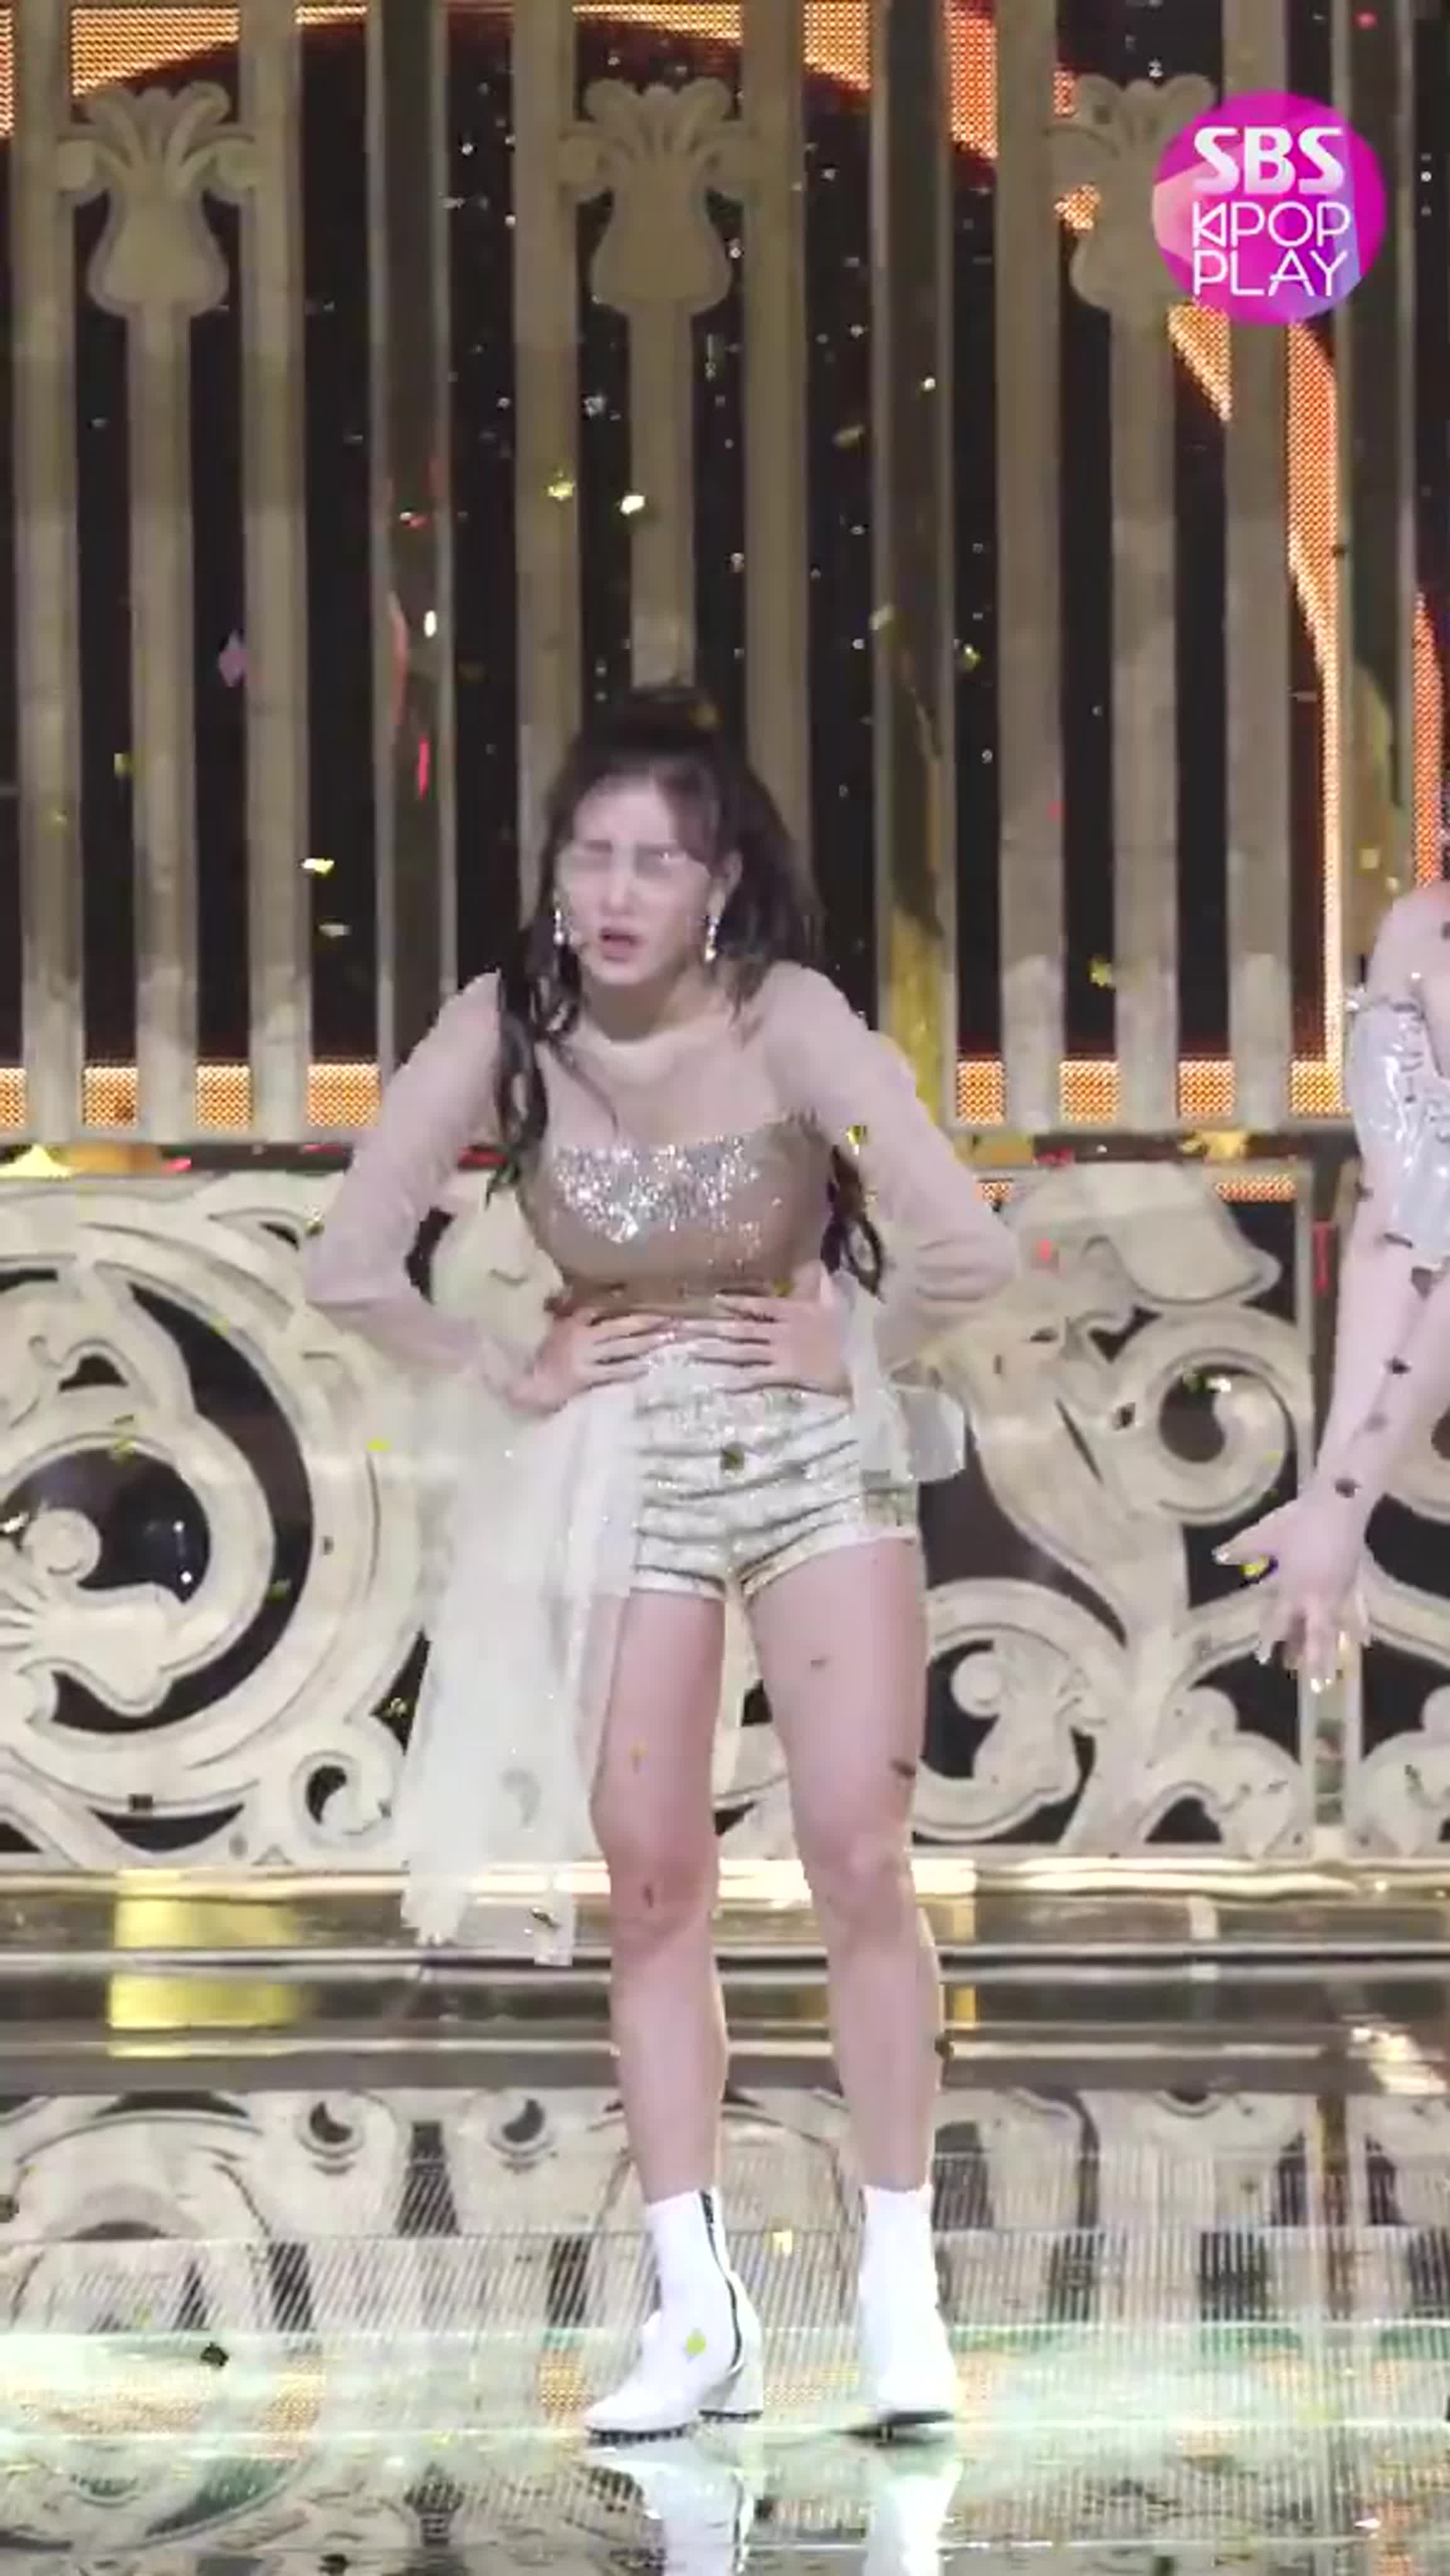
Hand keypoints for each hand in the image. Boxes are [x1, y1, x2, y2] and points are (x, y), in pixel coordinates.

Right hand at [512, 1305, 666, 1413]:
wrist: (526, 1388)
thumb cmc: (534, 1363)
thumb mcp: (549, 1334)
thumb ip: (565, 1320)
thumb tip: (579, 1304)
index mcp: (570, 1325)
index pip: (595, 1309)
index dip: (619, 1303)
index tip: (641, 1304)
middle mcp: (581, 1338)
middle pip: (619, 1326)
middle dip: (644, 1321)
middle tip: (668, 1318)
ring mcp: (585, 1358)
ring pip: (621, 1346)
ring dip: (645, 1341)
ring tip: (666, 1336)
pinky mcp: (586, 1377)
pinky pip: (613, 1371)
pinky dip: (630, 1368)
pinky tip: (647, 1366)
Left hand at [693, 1292, 849, 1394]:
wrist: (864, 1362)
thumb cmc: (850, 1332)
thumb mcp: (837, 1302)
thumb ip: (823, 1282)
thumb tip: (817, 1261)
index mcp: (791, 1311)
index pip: (755, 1304)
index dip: (733, 1302)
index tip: (711, 1301)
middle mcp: (780, 1331)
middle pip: (739, 1329)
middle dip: (710, 1329)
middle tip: (683, 1329)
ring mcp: (781, 1353)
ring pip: (742, 1352)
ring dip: (716, 1352)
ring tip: (691, 1352)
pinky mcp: (786, 1374)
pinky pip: (758, 1377)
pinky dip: (739, 1380)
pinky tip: (720, 1383)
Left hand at [1214, 1493, 1367, 1691]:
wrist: (1339, 1504)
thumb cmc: (1299, 1520)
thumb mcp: (1264, 1534)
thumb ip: (1242, 1549)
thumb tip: (1218, 1557)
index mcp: (1294, 1588)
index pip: (1279, 1622)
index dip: (1270, 1640)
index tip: (1263, 1659)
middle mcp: (1318, 1596)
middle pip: (1316, 1636)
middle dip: (1314, 1661)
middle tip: (1314, 1687)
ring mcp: (1339, 1590)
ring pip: (1335, 1628)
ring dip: (1331, 1649)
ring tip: (1331, 1672)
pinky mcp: (1354, 1580)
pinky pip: (1357, 1610)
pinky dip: (1359, 1627)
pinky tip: (1364, 1641)